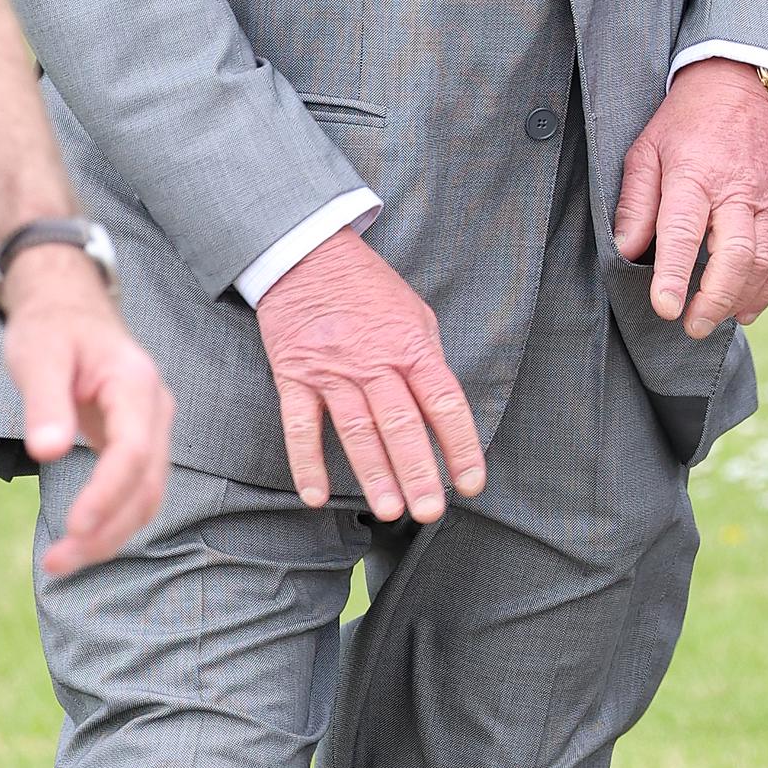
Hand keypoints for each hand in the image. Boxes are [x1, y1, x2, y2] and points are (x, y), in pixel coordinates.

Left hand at [0, 247, 174, 575]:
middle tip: (55, 563)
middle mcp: (154, 408)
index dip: (107, 493)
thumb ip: (45, 403)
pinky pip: (136, 490)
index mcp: (135, 383)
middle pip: (147, 482)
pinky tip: (80, 539)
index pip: (133, 449)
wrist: (68, 311)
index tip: (72, 528)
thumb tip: (48, 452)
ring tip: (60, 562)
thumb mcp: (38, 356)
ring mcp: (150, 427)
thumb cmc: (52, 330)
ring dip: (111, 534)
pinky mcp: (136, 441)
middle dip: (107, 529)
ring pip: (147, 493)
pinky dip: (112, 521)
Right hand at [255, 228, 484, 523]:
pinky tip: (316, 496)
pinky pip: (301, 427)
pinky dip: (307, 464)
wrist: (309, 255)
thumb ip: (426, 357)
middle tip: (431, 511)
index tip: (473, 481)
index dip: (462, 444)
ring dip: (374, 474)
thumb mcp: (414, 311)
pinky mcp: (294, 376)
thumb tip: (441, 404)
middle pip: (401, 424)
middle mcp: (374, 361)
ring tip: (391, 511)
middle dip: (419, 471)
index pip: (444, 401)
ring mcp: (333, 371)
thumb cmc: (368, 287)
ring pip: (357, 431)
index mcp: (411, 345)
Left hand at [613, 60, 767, 339]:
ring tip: (715, 320)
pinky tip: (747, 308)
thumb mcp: (646, 148)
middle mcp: (735, 189)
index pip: (682, 231)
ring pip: (763, 260)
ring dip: (741, 299)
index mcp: (694, 174)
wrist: (742, 84)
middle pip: (733, 254)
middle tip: (692, 326)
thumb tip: (626, 251)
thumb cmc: (685, 121)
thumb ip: (636, 201)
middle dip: (714, 299)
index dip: (673, 274)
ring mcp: (766, 198)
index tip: (666, 309)